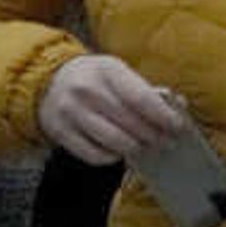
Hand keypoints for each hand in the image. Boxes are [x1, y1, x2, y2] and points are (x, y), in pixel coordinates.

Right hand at [38, 54, 185, 165]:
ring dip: (136, 148)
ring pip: (113, 140)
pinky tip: (121, 152)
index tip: (177, 126)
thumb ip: (145, 89)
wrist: (47, 81)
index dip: (163, 116)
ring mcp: (70, 111)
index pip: (141, 97)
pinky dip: (112, 157)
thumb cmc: (94, 78)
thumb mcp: (118, 72)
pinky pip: (93, 154)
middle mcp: (87, 89)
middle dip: (154, 135)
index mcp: (107, 69)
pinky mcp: (60, 131)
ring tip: (148, 148)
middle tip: (168, 142)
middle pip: (129, 121)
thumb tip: (178, 105)